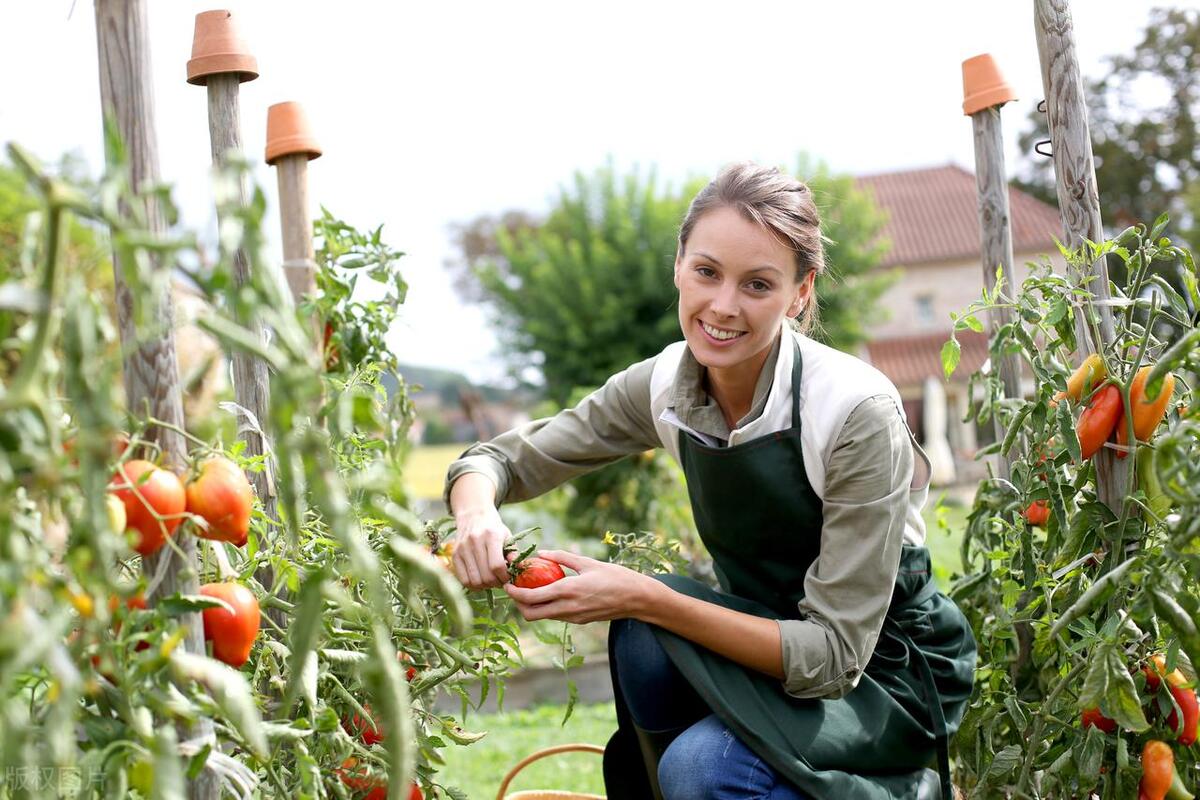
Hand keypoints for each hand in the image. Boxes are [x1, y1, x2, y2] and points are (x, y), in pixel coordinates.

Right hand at [451, 506, 512, 589]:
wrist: (473, 514)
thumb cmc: (493, 528)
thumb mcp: (507, 535)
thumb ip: (513, 553)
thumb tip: (519, 569)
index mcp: (491, 535)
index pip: (497, 565)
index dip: (504, 577)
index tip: (508, 577)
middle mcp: (475, 541)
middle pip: (486, 575)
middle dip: (496, 583)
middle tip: (500, 580)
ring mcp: (463, 548)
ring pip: (474, 580)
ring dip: (485, 586)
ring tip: (490, 580)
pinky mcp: (454, 554)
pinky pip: (463, 580)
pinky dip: (473, 585)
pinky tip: (480, 580)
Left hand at [504, 549, 658, 623]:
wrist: (636, 598)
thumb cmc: (615, 576)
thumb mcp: (588, 562)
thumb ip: (562, 557)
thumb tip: (541, 552)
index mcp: (568, 591)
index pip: (531, 598)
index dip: (515, 593)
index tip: (507, 584)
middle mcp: (568, 608)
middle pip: (531, 615)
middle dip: (519, 604)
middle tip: (516, 590)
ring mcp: (574, 617)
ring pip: (543, 617)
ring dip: (533, 606)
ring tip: (532, 589)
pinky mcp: (580, 621)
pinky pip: (557, 616)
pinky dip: (548, 607)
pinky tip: (551, 594)